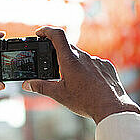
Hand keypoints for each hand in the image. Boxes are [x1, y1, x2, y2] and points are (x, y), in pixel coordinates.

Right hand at [22, 27, 139, 124]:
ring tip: (74, 82)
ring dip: (74, 65)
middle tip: (53, 67)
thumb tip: (27, 84)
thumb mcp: (59, 95)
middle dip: (58, 55)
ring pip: (81, 57)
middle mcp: (84, 56)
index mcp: (70, 60)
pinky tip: (89, 84)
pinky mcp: (106, 66)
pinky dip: (88, 70)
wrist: (112, 108)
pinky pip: (94, 64)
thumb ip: (41, 87)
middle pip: (67, 48)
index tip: (39, 34)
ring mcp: (96, 60)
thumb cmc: (86, 101)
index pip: (57, 35)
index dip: (46, 31)